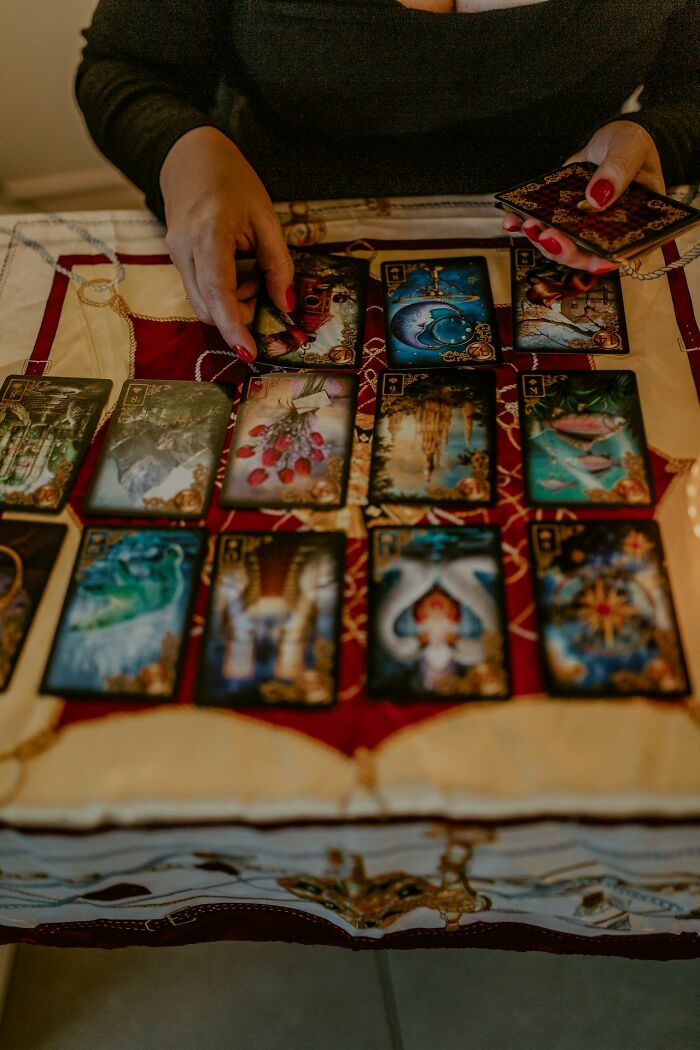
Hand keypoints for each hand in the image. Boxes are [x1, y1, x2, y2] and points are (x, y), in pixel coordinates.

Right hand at [160, 126, 293, 360]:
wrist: (190, 158)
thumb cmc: (232, 182)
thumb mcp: (266, 218)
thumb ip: (278, 264)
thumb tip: (286, 306)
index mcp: (209, 232)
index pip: (218, 291)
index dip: (233, 326)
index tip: (249, 352)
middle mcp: (184, 249)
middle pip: (209, 307)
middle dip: (240, 315)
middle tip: (263, 289)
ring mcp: (175, 256)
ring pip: (203, 304)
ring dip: (232, 304)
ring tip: (251, 273)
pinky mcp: (176, 261)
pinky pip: (200, 292)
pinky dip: (223, 294)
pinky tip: (238, 271)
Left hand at [502, 120, 665, 272]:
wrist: (613, 138)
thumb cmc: (633, 145)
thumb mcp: (630, 149)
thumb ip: (618, 171)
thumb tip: (596, 200)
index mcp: (635, 224)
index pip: (621, 253)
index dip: (605, 262)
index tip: (593, 263)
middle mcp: (607, 233)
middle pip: (584, 255)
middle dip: (563, 250)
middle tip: (547, 236)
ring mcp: (582, 228)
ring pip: (561, 246)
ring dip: (541, 239)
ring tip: (528, 223)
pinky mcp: (562, 217)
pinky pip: (544, 226)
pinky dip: (524, 224)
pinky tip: (512, 220)